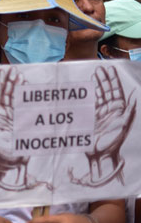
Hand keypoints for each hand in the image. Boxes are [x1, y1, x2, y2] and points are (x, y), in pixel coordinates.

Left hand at [0, 68, 44, 196]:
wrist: (13, 165)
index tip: (1, 71)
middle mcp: (4, 114)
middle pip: (7, 94)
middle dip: (9, 82)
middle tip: (13, 70)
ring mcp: (15, 117)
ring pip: (16, 98)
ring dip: (18, 87)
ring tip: (20, 75)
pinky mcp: (25, 122)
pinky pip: (25, 107)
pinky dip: (27, 97)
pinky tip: (28, 88)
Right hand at [71, 65, 135, 185]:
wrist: (99, 154)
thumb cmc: (113, 141)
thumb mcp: (123, 125)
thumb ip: (129, 110)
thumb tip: (135, 97)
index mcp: (120, 110)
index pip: (116, 91)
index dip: (113, 80)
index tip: (109, 69)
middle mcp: (110, 109)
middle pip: (107, 90)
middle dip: (104, 79)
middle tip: (100, 69)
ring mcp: (100, 112)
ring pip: (99, 94)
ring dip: (97, 84)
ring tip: (95, 74)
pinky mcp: (91, 116)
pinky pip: (90, 101)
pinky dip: (89, 93)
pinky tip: (88, 86)